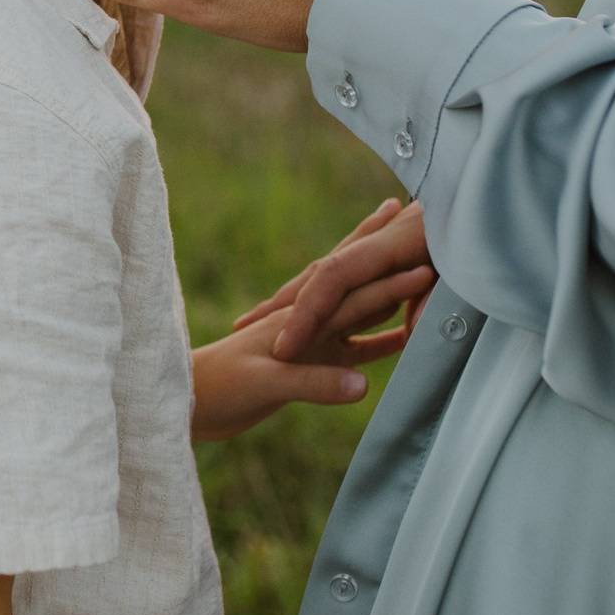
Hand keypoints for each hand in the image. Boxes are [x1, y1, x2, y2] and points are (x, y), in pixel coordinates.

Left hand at [191, 201, 433, 440]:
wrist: (190, 407)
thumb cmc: (219, 391)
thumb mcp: (265, 385)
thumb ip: (314, 382)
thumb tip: (363, 386)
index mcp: (298, 319)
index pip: (346, 290)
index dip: (389, 282)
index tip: (424, 269)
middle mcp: (309, 320)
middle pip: (351, 278)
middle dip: (374, 246)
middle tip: (403, 206)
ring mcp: (314, 339)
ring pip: (356, 304)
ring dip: (384, 282)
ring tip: (418, 256)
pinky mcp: (314, 363)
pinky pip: (355, 344)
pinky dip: (381, 337)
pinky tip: (408, 335)